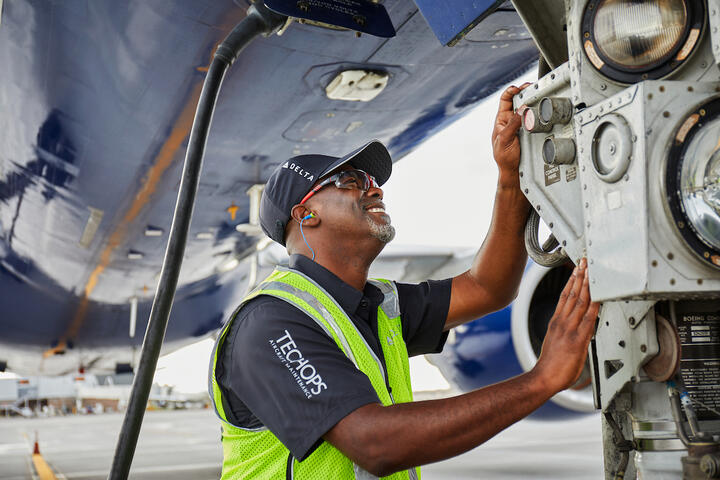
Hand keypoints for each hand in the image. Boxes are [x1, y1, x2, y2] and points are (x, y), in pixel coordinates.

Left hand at [492, 83, 530, 184]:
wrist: (513, 171)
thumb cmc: (505, 157)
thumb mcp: (506, 139)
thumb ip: (513, 124)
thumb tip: (522, 108)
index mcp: (501, 120)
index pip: (505, 100)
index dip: (511, 91)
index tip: (519, 88)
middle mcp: (511, 120)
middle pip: (518, 101)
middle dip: (526, 93)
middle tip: (534, 88)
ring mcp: (521, 125)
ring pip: (527, 109)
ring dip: (533, 102)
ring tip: (539, 97)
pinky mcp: (530, 131)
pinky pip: (534, 119)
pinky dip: (538, 113)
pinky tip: (541, 110)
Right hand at [533, 258, 599, 392]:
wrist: (544, 378)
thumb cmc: (551, 366)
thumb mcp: (555, 343)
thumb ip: (564, 333)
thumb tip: (575, 331)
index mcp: (556, 322)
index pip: (564, 296)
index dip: (571, 282)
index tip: (576, 271)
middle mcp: (562, 322)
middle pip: (572, 294)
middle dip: (579, 277)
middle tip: (584, 263)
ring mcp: (569, 329)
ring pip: (579, 302)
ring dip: (586, 285)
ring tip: (590, 271)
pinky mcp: (578, 339)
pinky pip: (588, 318)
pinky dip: (594, 305)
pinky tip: (599, 296)